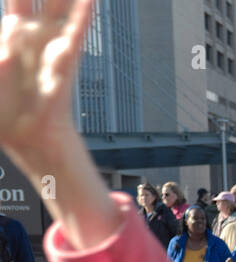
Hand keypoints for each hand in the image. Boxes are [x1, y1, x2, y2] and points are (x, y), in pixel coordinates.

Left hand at [0, 0, 94, 162]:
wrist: (24, 137)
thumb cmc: (1, 108)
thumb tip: (7, 48)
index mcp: (10, 29)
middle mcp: (33, 30)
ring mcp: (50, 43)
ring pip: (59, 2)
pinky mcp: (64, 62)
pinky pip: (76, 33)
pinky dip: (84, 14)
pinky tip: (91, 0)